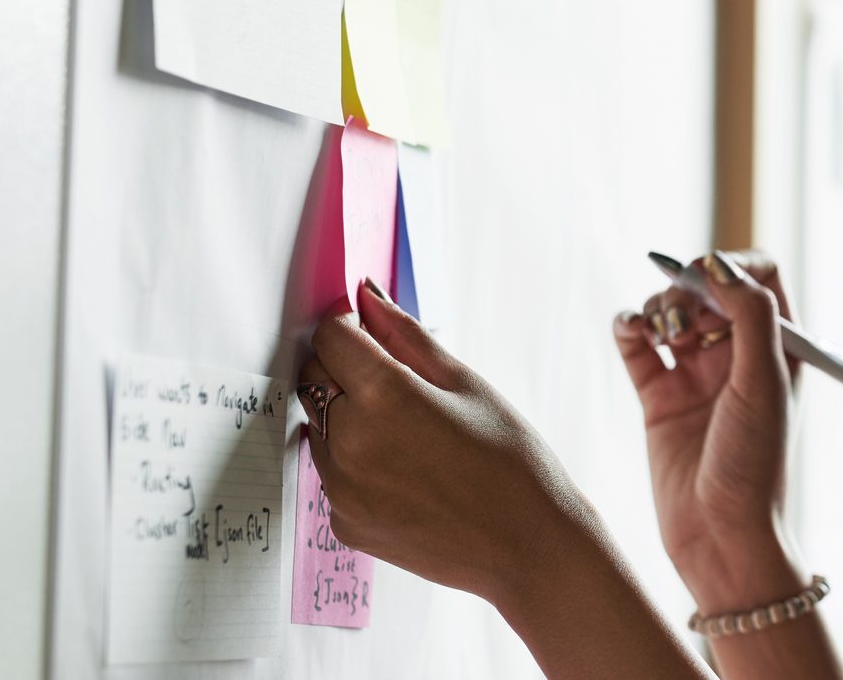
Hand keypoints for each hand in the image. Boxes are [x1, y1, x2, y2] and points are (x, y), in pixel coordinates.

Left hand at [298, 280, 603, 605]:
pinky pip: (332, 474)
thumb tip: (367, 296)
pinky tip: (407, 473)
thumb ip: (407, 337)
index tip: (372, 336)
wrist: (528, 546)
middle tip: (399, 386)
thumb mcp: (467, 385)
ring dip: (348, 418)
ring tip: (409, 437)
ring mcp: (341, 488)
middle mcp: (349, 441)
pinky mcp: (343, 522)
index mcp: (383, 397)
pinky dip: (356, 464)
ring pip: (319, 427)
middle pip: (315, 379)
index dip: (351, 328)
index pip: (330, 336)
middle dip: (345, 370)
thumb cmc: (511, 462)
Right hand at [612, 249, 806, 611]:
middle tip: (680, 317)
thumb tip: (719, 263)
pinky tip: (631, 330)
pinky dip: (628, 327)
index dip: (729, 266)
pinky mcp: (658, 397)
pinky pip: (637, 345)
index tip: (703, 279)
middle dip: (687, 287)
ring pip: (669, 311)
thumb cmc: (756, 465)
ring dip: (657, 306)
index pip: (757, 276)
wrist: (721, 537)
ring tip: (659, 332)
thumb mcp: (764, 383)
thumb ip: (749, 316)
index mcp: (777, 348)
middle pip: (707, 288)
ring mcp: (696, 375)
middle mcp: (738, 356)